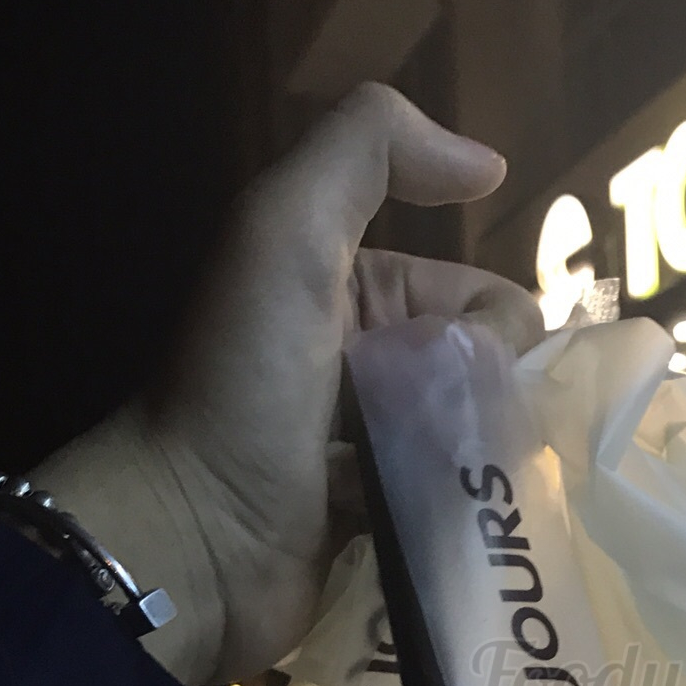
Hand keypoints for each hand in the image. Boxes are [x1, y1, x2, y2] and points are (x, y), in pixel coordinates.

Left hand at [35, 85, 543, 684]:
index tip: (466, 365)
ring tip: (460, 489)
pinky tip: (455, 524)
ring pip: (482, 439)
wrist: (189, 534)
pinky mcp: (382, 521)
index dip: (496, 326)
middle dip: (496, 400)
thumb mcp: (287, 230)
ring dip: (487, 460)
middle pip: (491, 371)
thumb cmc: (243, 381)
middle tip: (453, 434)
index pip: (481, 295)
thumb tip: (489, 165)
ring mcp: (377, 446)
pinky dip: (467, 512)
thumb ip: (371, 151)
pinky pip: (459, 506)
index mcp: (353, 286)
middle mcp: (368, 359)